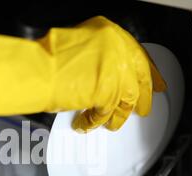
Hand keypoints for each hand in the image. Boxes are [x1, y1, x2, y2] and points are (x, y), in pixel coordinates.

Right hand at [0, 16, 165, 131]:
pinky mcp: (107, 94)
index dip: (149, 72)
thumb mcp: (79, 44)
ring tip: (113, 124)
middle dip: (142, 96)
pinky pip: (107, 114)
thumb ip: (99, 55)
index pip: (138, 54)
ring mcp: (114, 71)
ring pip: (127, 99)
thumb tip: (108, 72)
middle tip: (144, 108)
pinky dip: (95, 122)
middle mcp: (117, 49)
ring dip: (119, 116)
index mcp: (110, 33)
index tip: (156, 83)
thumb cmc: (48, 58)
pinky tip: (88, 126)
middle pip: (140, 77)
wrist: (36, 70)